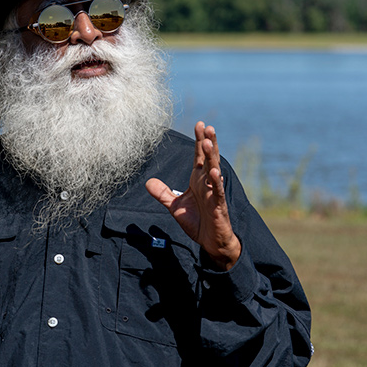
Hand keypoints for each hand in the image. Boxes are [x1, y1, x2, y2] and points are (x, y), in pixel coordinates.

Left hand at [146, 122, 240, 269]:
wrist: (210, 242)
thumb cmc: (197, 221)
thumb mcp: (175, 206)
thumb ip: (163, 193)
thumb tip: (148, 182)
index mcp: (198, 180)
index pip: (199, 156)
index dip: (199, 140)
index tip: (199, 124)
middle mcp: (207, 183)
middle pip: (209, 158)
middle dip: (208, 142)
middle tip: (207, 126)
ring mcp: (214, 193)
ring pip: (214, 171)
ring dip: (212, 157)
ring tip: (209, 142)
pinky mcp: (218, 206)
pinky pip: (217, 192)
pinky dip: (216, 182)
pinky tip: (214, 172)